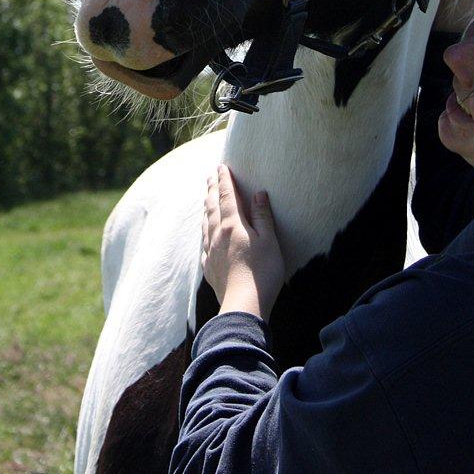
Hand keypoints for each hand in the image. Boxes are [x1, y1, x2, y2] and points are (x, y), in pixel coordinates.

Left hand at [202, 164, 285, 321]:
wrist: (243, 306)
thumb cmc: (262, 273)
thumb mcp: (269, 241)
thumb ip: (262, 216)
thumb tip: (258, 193)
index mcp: (233, 225)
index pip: (228, 196)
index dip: (225, 180)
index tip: (222, 167)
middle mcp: (217, 235)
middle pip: (212, 206)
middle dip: (212, 189)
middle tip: (210, 176)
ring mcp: (211, 252)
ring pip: (205, 223)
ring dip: (206, 207)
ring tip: (205, 198)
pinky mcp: (210, 267)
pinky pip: (203, 242)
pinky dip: (204, 230)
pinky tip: (205, 233)